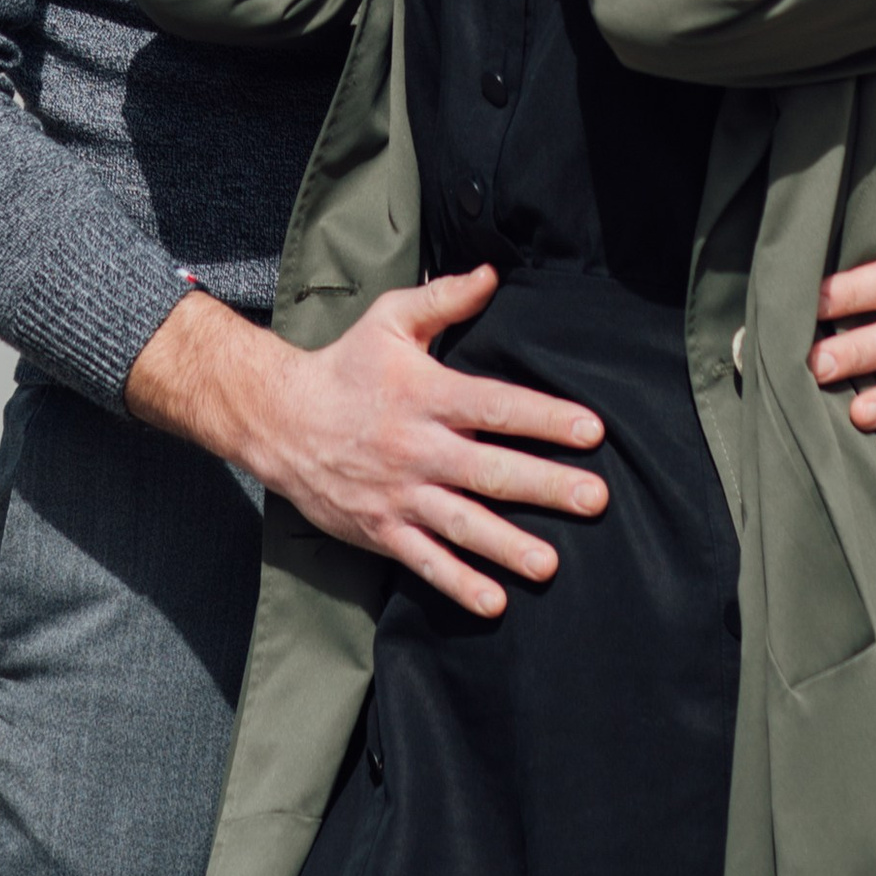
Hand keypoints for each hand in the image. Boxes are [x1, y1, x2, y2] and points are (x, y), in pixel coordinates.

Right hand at [126, 275, 607, 618]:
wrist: (280, 419)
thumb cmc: (345, 365)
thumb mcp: (390, 319)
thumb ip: (444, 299)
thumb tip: (492, 273)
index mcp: (424, 394)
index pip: (494, 406)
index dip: (543, 418)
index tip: (591, 430)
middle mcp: (416, 447)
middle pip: (489, 469)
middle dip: (545, 486)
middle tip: (595, 499)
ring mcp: (398, 494)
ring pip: (461, 524)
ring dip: (507, 546)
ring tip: (551, 564)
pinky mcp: (381, 530)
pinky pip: (424, 562)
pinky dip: (458, 584)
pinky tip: (494, 602)